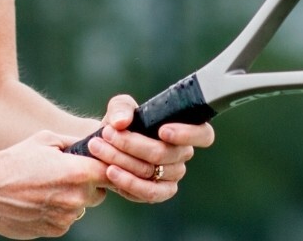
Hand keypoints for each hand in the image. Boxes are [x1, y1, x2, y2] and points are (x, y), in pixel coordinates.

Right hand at [0, 131, 108, 238]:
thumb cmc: (13, 161)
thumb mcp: (44, 140)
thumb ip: (74, 142)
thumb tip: (92, 144)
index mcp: (77, 173)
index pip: (109, 171)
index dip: (105, 166)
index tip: (96, 163)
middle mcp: (75, 198)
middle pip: (99, 192)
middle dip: (88, 183)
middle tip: (66, 174)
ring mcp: (66, 217)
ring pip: (81, 207)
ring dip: (71, 198)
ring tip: (45, 187)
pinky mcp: (55, 230)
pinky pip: (65, 219)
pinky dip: (57, 211)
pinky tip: (38, 200)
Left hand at [83, 94, 214, 202]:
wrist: (105, 148)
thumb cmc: (119, 125)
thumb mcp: (119, 109)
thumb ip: (121, 108)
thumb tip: (121, 122)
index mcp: (182, 131)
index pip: (203, 135)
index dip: (188, 134)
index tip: (162, 130)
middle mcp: (181, 155)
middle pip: (164, 153)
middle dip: (132, 143)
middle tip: (107, 133)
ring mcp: (172, 176)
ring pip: (152, 171)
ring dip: (122, 160)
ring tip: (99, 149)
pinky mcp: (159, 193)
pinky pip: (149, 193)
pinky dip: (127, 182)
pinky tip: (110, 171)